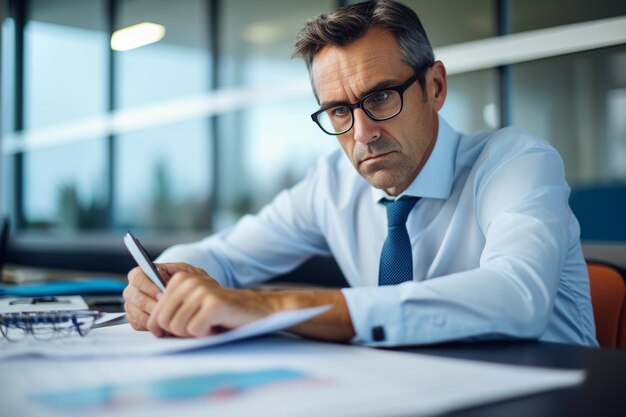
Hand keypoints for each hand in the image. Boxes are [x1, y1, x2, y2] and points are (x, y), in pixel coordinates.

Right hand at [123, 262, 215, 330]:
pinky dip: (152, 326)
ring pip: (137, 313)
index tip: (164, 295)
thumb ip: (176, 275)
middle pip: (136, 298)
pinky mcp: (134, 319)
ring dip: (154, 318)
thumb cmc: (187, 281)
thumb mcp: (186, 272)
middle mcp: (133, 289)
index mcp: (141, 273)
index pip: (138, 278)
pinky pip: (138, 324)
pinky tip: (166, 325)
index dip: (149, 287)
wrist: (191, 294)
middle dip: (153, 305)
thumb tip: (165, 286)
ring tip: (170, 319)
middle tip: (168, 310)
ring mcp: (132, 305)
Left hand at [147, 272, 273, 337]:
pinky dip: (207, 334)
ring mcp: (201, 291)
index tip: (184, 328)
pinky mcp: (213, 303)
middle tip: (200, 326)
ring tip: (210, 323)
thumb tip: (150, 327)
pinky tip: (218, 325)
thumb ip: (170, 312)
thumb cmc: (220, 314)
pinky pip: (196, 331)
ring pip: (178, 328)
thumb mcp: (191, 308)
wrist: (255, 310)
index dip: (166, 330)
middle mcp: (187, 281)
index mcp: (178, 280)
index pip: (154, 315)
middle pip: (164, 323)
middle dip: (181, 332)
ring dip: (196, 333)